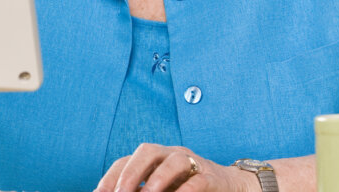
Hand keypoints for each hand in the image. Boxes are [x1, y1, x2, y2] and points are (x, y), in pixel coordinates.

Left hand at [96, 144, 257, 191]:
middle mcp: (169, 154)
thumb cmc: (186, 188)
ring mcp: (192, 162)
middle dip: (131, 172)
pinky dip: (187, 189)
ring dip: (158, 178)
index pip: (125, 160)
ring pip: (175, 160)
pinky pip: (198, 179)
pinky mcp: (211, 176)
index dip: (110, 177)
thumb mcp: (160, 190)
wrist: (229, 187)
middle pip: (147, 151)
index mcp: (152, 159)